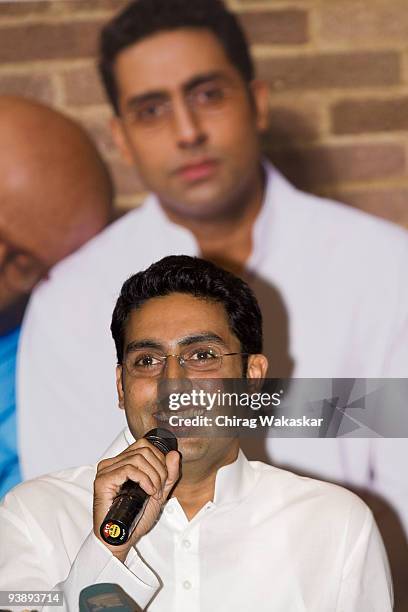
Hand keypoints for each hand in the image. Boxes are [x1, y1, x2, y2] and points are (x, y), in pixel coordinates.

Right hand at [93, 438, 179, 561]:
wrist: (123, 537)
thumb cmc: (135, 518)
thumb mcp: (159, 492)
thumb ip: (169, 474)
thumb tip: (174, 454)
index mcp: (122, 462)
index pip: (144, 445)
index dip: (160, 459)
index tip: (163, 479)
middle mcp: (112, 463)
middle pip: (143, 450)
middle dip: (159, 469)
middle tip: (159, 488)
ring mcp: (106, 470)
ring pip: (138, 458)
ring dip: (153, 476)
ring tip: (153, 492)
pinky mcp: (103, 480)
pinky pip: (128, 469)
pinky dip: (144, 479)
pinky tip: (148, 491)